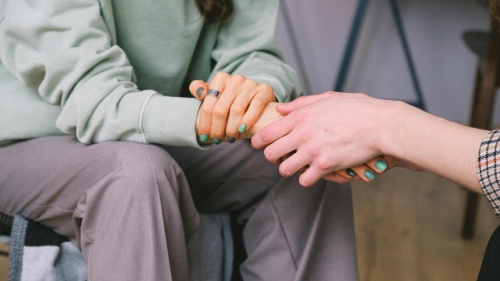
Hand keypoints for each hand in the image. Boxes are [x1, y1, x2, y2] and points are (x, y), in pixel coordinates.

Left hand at [189, 72, 275, 143]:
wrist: (257, 98)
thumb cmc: (231, 100)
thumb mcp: (215, 95)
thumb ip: (201, 90)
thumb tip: (198, 91)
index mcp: (220, 78)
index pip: (208, 105)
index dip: (204, 124)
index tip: (204, 137)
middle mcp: (235, 79)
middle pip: (220, 110)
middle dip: (217, 129)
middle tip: (217, 141)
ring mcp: (250, 84)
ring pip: (236, 110)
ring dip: (231, 129)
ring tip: (230, 138)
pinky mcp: (264, 90)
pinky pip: (255, 106)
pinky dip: (248, 120)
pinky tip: (243, 130)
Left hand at [251, 92, 395, 185]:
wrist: (380, 125)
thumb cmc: (357, 109)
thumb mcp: (327, 98)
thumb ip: (301, 104)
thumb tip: (280, 108)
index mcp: (300, 116)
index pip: (267, 133)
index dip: (258, 141)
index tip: (258, 145)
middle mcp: (302, 134)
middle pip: (270, 154)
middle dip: (272, 157)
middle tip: (280, 157)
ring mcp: (313, 151)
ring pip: (285, 169)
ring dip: (289, 169)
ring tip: (297, 166)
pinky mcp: (325, 166)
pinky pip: (304, 180)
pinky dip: (307, 178)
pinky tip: (313, 173)